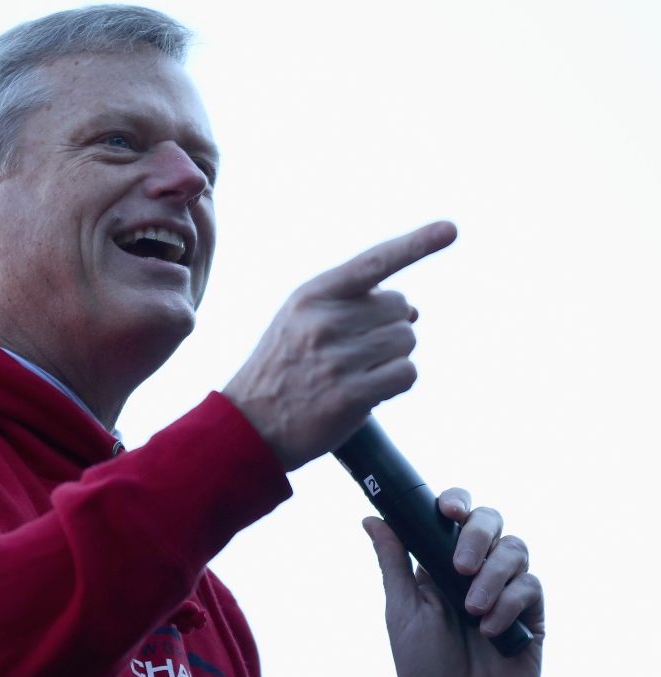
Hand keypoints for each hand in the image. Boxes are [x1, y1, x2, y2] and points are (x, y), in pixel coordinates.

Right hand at [223, 222, 456, 470]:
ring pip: (406, 340)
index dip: (416, 244)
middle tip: (356, 351)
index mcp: (312, 295)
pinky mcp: (350, 394)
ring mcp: (337, 358)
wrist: (248, 424)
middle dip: (389, 327)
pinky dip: (396, 382)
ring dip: (393, 357)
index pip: (373, 262)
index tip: (451, 229)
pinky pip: (406, 374)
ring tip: (358, 372)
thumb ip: (350, 305)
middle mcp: (324, 321)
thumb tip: (414, 310)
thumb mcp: (299, 320)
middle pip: (400, 308)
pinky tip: (369, 391)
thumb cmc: (282, 368)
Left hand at [363, 487, 544, 676]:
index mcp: (441, 562)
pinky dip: (508, 604)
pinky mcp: (531, 615)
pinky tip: (489, 630)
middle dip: (478, 534)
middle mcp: (477, 569)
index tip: (447, 510)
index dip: (456, 502)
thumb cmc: (423, 663)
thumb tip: (371, 517)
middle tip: (460, 566)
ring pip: (516, 549)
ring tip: (471, 609)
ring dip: (492, 575)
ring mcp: (506, 589)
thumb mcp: (402, 609)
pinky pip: (530, 587)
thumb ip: (393, 561)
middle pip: (492, 521)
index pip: (456, 516)